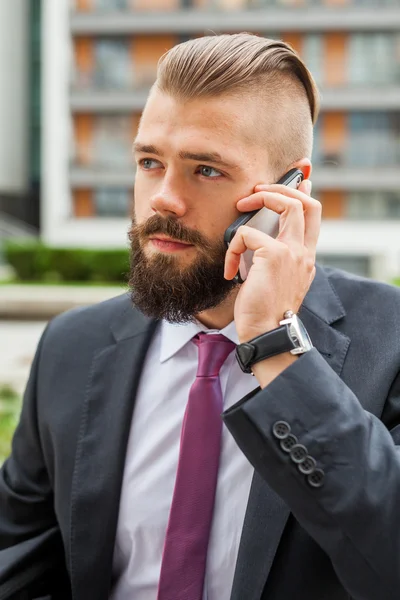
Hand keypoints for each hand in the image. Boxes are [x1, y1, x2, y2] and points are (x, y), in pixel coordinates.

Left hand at [224, 179, 320, 343]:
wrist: (266, 333)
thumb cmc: (264, 311)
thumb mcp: (274, 281)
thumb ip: (273, 259)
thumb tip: (260, 239)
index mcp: (305, 258)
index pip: (314, 217)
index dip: (305, 194)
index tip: (298, 181)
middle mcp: (303, 252)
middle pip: (306, 203)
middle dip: (281, 189)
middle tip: (257, 191)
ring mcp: (292, 252)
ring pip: (286, 205)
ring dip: (261, 199)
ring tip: (241, 207)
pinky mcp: (273, 255)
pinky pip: (247, 235)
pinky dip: (233, 248)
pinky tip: (230, 270)